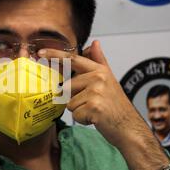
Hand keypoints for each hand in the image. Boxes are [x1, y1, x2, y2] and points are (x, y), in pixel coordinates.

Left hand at [38, 40, 152, 149]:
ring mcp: (96, 92)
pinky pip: (75, 114)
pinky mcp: (94, 107)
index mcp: (99, 70)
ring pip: (69, 102)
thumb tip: (94, 43)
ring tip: (95, 111)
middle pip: (67, 87)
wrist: (128, 127)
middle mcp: (98, 78)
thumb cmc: (116, 106)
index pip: (73, 59)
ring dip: (79, 110)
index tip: (40, 52)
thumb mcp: (109, 80)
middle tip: (92, 104)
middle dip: (75, 99)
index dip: (55, 55)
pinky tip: (95, 119)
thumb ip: (99, 61)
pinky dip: (83, 120)